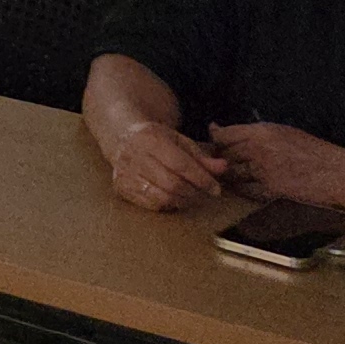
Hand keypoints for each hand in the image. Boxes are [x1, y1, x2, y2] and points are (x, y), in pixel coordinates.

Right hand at [88, 105, 227, 211]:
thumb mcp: (180, 141)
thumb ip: (202, 156)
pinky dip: (167, 205)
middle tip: (205, 195)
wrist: (122, 138)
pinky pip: (150, 204)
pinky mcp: (121, 187)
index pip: (181, 164)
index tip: (216, 188)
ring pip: (161, 197)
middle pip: (172, 183)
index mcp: (151, 139)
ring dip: (182, 201)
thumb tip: (224, 167)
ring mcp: (125, 173)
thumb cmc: (156, 139)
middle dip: (194, 192)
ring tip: (192, 197)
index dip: (201, 179)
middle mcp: (135, 156)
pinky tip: (174, 199)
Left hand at [205, 124, 344, 209]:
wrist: (340, 174)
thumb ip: (259, 134)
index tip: (213, 138)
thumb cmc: (317, 152)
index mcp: (263, 131)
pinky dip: (240, 189)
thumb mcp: (286, 133)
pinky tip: (242, 186)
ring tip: (227, 174)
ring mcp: (263, 171)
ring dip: (226, 175)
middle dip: (218, 158)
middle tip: (216, 160)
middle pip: (223, 155)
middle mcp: (259, 149)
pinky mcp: (269, 191)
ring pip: (230, 174)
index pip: (224, 135)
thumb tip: (234, 134)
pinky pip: (244, 191)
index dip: (216, 138)